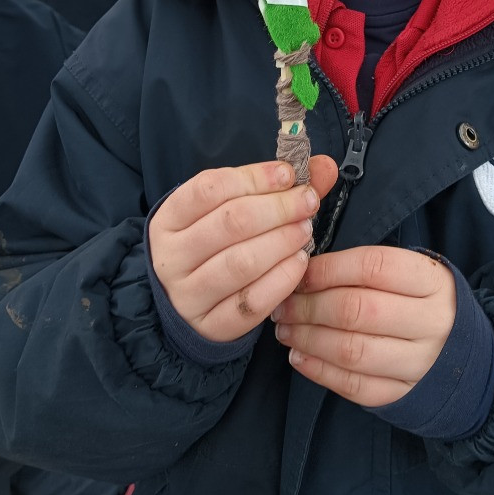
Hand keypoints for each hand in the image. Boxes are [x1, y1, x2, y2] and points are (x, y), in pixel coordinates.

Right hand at [148, 155, 337, 341]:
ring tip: (305, 231)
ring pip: (241, 263)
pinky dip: (282, 280)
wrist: (186, 304)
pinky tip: (300, 263)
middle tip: (308, 202)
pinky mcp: (210, 328)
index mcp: (169, 219)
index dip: (255, 177)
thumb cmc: (214, 245)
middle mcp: (171, 257)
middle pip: (230, 222)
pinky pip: (252, 303)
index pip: (210, 188)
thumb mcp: (228, 210)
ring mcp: (187, 296)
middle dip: (278, 208)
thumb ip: (276, 187)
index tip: (289, 174)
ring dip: (282, 241)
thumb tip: (323, 166)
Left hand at [272, 246, 455, 405]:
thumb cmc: (427, 304)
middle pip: (358, 310)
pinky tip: (299, 356)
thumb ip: (371, 269)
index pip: (373, 266)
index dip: (329, 268)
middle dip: (309, 306)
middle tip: (284, 304)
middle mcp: (431, 323)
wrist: (470, 357)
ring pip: (352, 351)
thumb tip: (307, 269)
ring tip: (285, 329)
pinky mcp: (406, 396)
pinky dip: (320, 372)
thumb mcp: (415, 275)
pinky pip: (356, 386)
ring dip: (308, 338)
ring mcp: (421, 364)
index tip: (301, 271)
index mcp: (432, 282)